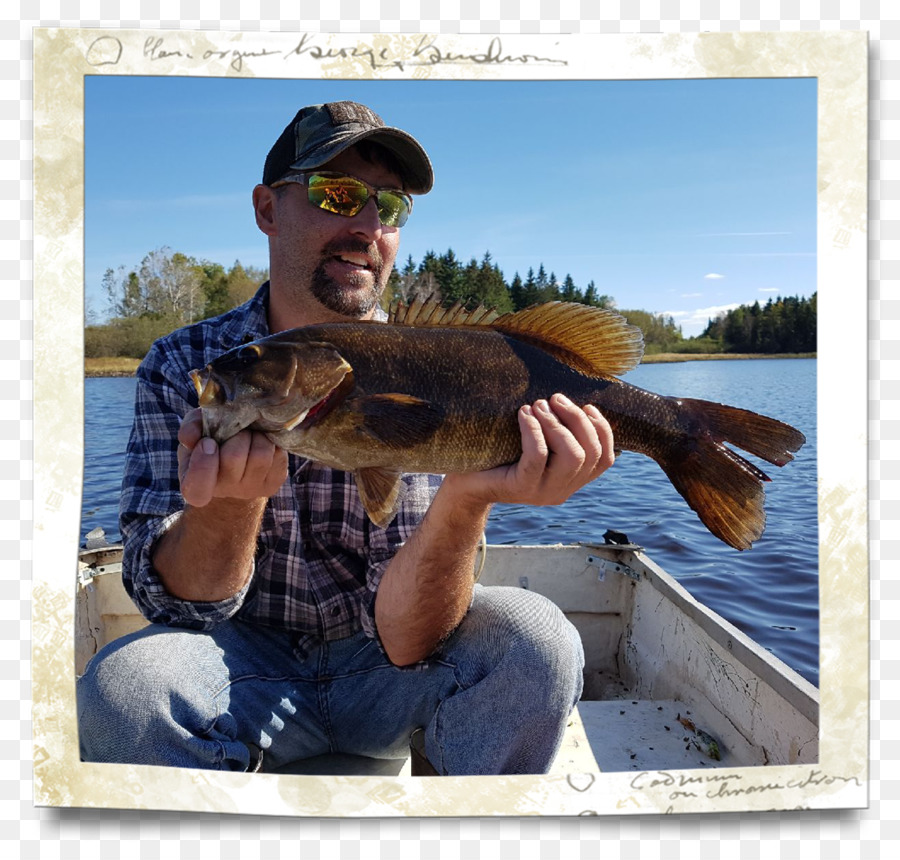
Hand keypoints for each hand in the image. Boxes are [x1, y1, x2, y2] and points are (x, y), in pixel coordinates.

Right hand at [176, 408, 288, 507]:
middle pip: (234, 456)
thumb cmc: (212, 444)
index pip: (197, 488)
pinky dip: (271, 441)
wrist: (238, 463)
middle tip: (235, 430)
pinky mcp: (273, 483)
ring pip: (261, 454)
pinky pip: (278, 456)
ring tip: (250, 433)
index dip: (203, 463)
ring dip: (256, 435)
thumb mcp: (195, 434)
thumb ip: (191, 429)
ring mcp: (250, 490)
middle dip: (236, 434)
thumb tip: (192, 437)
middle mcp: (223, 492)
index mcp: (195, 485)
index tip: (208, 442)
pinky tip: (261, 440)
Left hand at [443, 394, 614, 508]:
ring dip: (557, 423)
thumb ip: (556, 433)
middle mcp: (561, 490)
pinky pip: (537, 456)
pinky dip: (533, 430)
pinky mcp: (521, 488)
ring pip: (571, 456)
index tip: (587, 406)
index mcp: (571, 481)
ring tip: (538, 404)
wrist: (465, 485)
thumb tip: (570, 398)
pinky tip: (524, 413)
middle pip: (590, 453)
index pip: (604, 459)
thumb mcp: (534, 444)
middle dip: (577, 419)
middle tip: (555, 398)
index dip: (603, 430)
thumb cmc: (499, 456)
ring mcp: (542, 492)